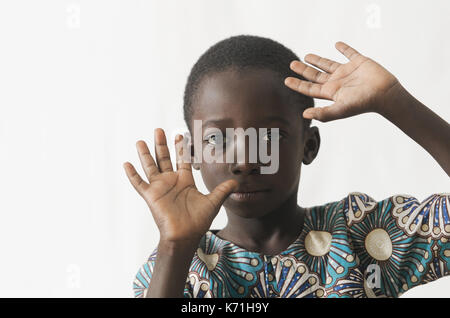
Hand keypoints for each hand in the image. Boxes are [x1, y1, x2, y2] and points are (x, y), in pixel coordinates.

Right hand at [123, 129, 237, 243]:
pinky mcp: (151, 196)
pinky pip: (139, 183)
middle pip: (164, 159)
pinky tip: (126, 163)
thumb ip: (222, 190)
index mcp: (184, 181)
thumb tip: (236, 183)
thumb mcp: (213, 202)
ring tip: (140, 141)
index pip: (182, 160)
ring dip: (145, 154)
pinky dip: (132, 174)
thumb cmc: (198, 222)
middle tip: (158, 130)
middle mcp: (171, 182)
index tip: (180, 135)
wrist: (185, 236)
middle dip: (162, 144)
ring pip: (150, 167)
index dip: (181, 148)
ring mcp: (159, 188)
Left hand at [284, 41, 399, 121]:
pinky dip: (343, 48)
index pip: (310, 88)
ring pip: (328, 64)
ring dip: (318, 60)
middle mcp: (337, 82)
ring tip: (306, 56)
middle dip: (304, 70)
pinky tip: (337, 44)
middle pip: (316, 75)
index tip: (286, 80)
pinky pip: (349, 53)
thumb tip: (304, 115)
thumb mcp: (340, 109)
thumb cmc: (363, 103)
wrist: (385, 94)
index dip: (298, 84)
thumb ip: (323, 113)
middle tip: (292, 64)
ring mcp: (348, 72)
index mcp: (331, 92)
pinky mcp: (359, 62)